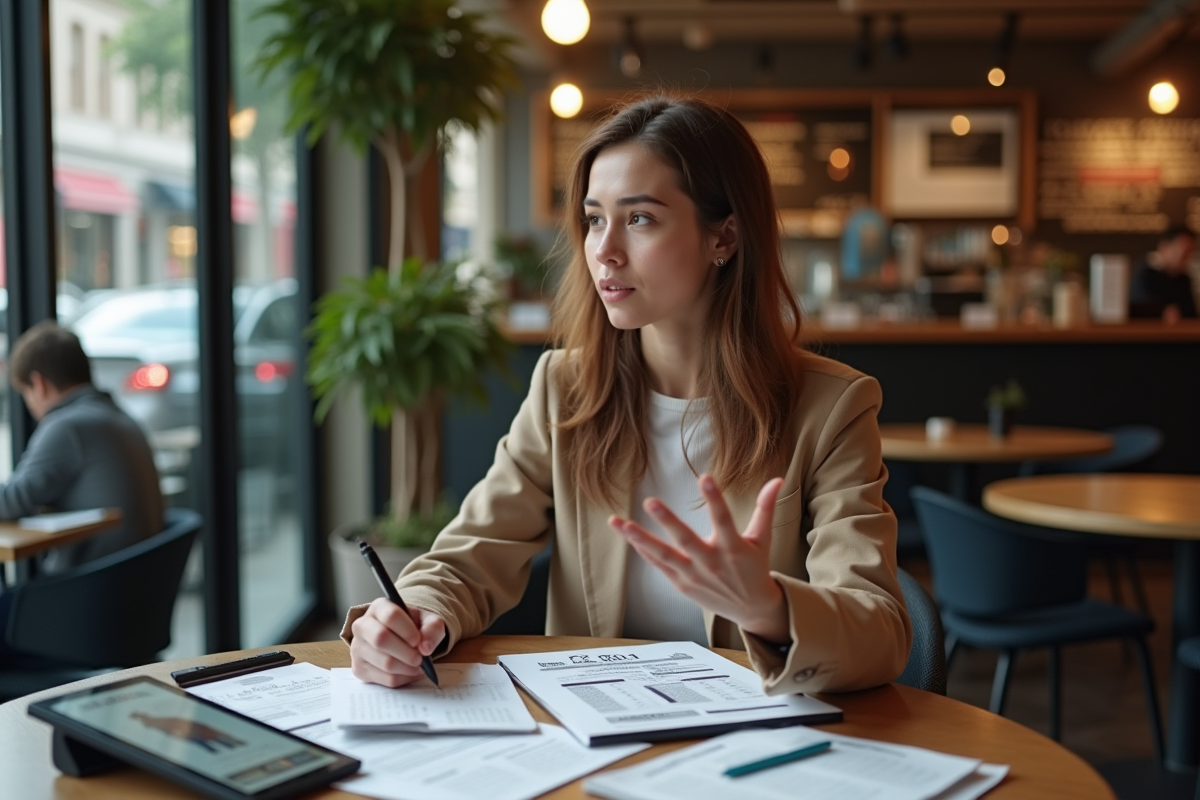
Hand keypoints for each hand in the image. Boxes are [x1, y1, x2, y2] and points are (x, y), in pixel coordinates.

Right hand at [349, 598, 445, 687]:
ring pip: (385, 663)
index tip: (418, 640)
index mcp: (378, 608)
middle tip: (420, 658)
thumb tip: (426, 648)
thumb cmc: (412, 626)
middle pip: (381, 639)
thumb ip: (433, 627)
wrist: (399, 638)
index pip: (390, 616)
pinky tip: (410, 672)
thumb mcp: (428, 620)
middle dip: (406, 652)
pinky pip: (385, 679)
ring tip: (419, 665)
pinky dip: (403, 678)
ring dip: (408, 668)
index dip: (407, 630)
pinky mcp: (360, 669)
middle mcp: (362, 626)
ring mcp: (358, 648)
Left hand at [609, 475, 789, 643]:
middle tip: (650, 502)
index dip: (715, 499)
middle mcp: (711, 563)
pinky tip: (628, 535)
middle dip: (668, 521)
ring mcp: (694, 576)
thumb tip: (778, 479)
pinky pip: (659, 565)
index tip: (705, 478)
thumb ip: (765, 508)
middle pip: (686, 540)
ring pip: (663, 555)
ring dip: (640, 538)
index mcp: (734, 548)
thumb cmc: (755, 567)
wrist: (751, 608)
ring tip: (619, 522)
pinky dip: (644, 551)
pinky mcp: (682, 584)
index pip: (723, 519)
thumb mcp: (762, 539)